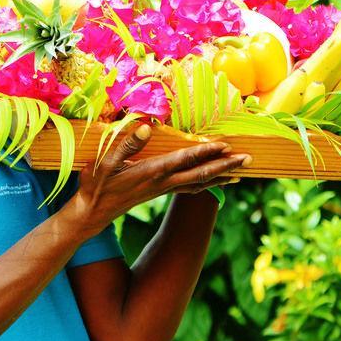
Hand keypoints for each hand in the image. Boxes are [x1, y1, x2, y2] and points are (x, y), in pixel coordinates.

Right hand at [64, 125, 250, 236]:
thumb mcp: (105, 162)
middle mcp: (162, 182)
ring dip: (221, 176)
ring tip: (241, 172)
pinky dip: (207, 185)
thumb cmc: (96, 185)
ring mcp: (162, 190)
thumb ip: (127, 144)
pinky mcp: (159, 193)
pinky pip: (190, 189)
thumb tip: (148, 128)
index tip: (225, 144)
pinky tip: (215, 182)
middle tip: (248, 159)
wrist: (91, 213)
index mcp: (151, 172)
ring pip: (198, 183)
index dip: (205, 151)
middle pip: (200, 174)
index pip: (184, 160)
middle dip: (225, 166)